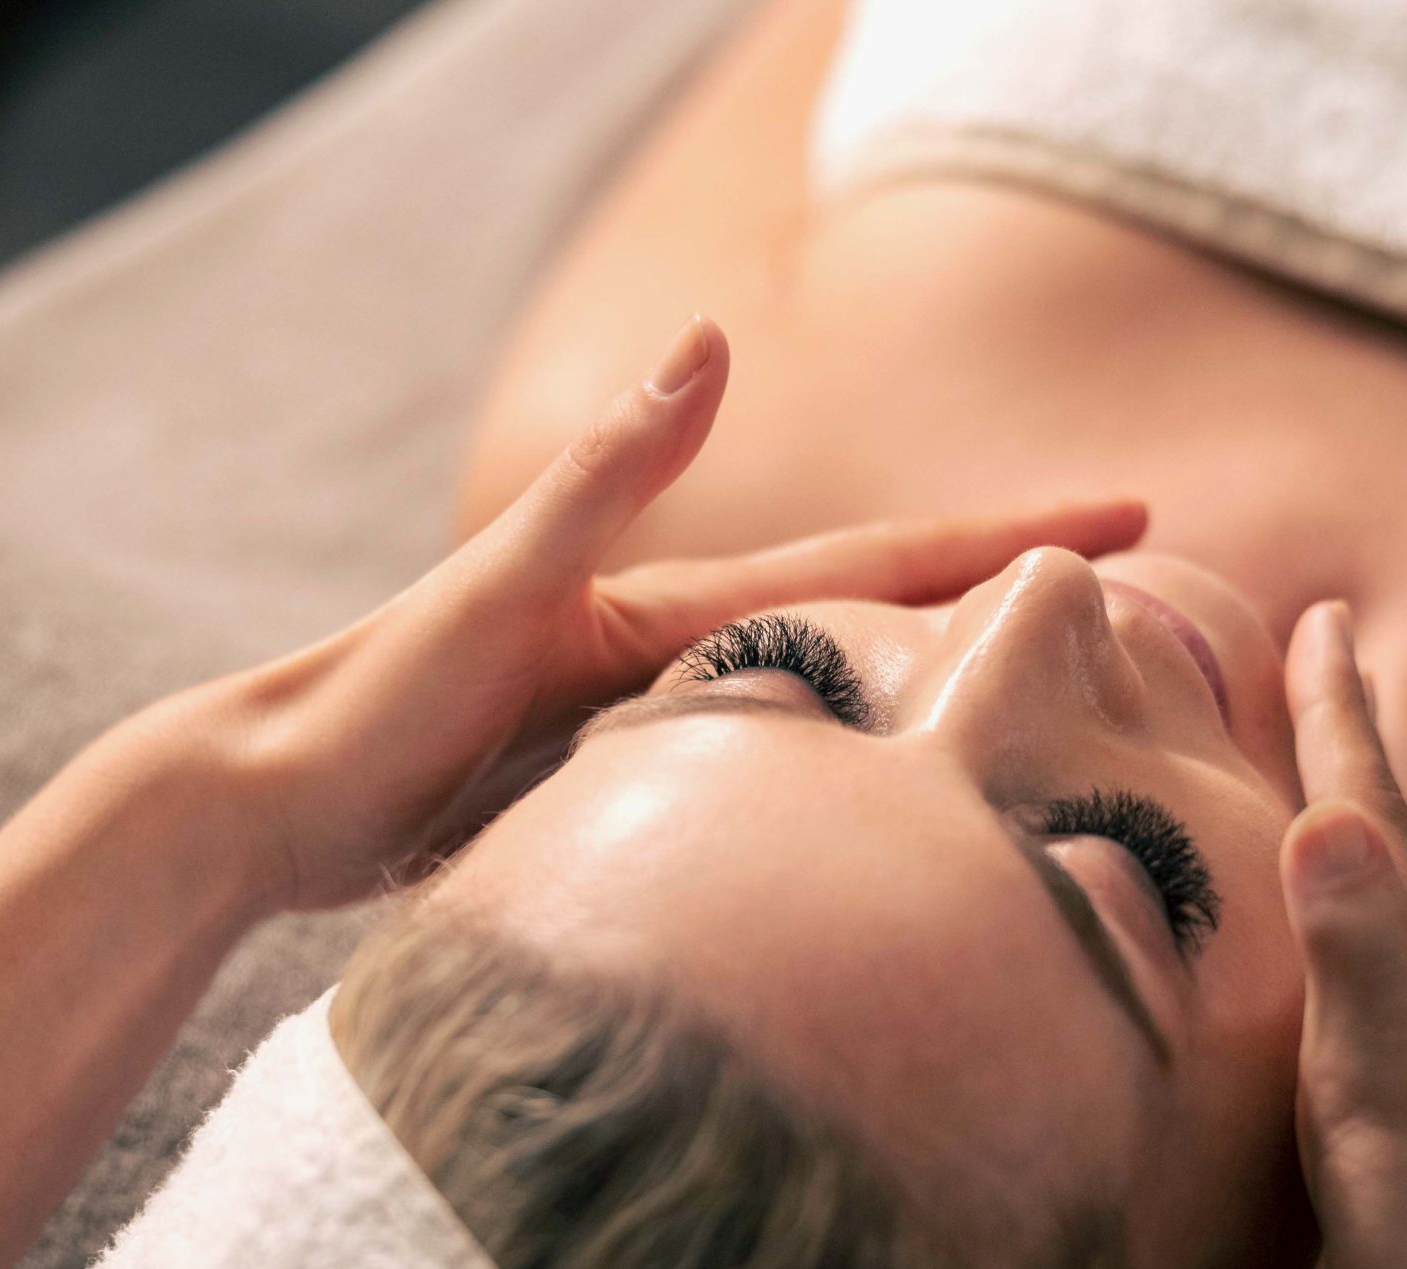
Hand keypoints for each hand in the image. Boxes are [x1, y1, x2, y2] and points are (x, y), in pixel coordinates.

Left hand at [154, 315, 1146, 912]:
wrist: (268, 789)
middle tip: (1139, 582)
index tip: (1129, 512)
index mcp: (674, 601)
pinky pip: (778, 751)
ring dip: (942, 668)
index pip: (873, 558)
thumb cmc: (374, 700)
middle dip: (1005, 585)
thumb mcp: (495, 585)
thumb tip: (711, 340)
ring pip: (838, 683)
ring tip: (1050, 679)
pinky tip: (876, 779)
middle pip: (879, 604)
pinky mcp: (629, 773)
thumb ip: (602, 475)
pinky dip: (853, 747)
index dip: (1000, 535)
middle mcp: (682, 641)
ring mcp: (661, 707)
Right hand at [1277, 602, 1406, 1268]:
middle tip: (1318, 664)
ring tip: (1313, 802)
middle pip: (1387, 855)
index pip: (1374, 823)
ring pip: (1379, 932)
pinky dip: (1333, 953)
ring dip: (1344, 851)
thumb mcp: (1387, 1114)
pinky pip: (1364, 1007)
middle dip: (1347, 754)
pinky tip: (1324, 990)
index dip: (1339, 719)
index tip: (1319, 615)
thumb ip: (1359, 970)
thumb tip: (1327, 817)